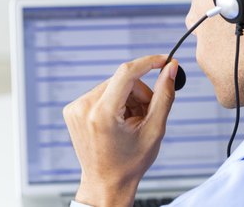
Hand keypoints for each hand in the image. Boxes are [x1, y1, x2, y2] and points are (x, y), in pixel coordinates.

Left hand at [63, 55, 177, 206]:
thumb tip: (171, 69)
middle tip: (146, 114)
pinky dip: (115, 101)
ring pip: (113, 85)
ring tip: (132, 122)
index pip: (126, 72)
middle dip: (140, 93)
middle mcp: (84, 107)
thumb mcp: (154, 130)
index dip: (148, 63)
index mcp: (102, 114)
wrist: (106, 183)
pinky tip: (119, 120)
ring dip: (128, 98)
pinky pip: (102, 93)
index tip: (164, 60)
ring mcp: (75, 108)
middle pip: (122, 80)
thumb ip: (164, 95)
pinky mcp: (72, 109)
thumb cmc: (130, 162)